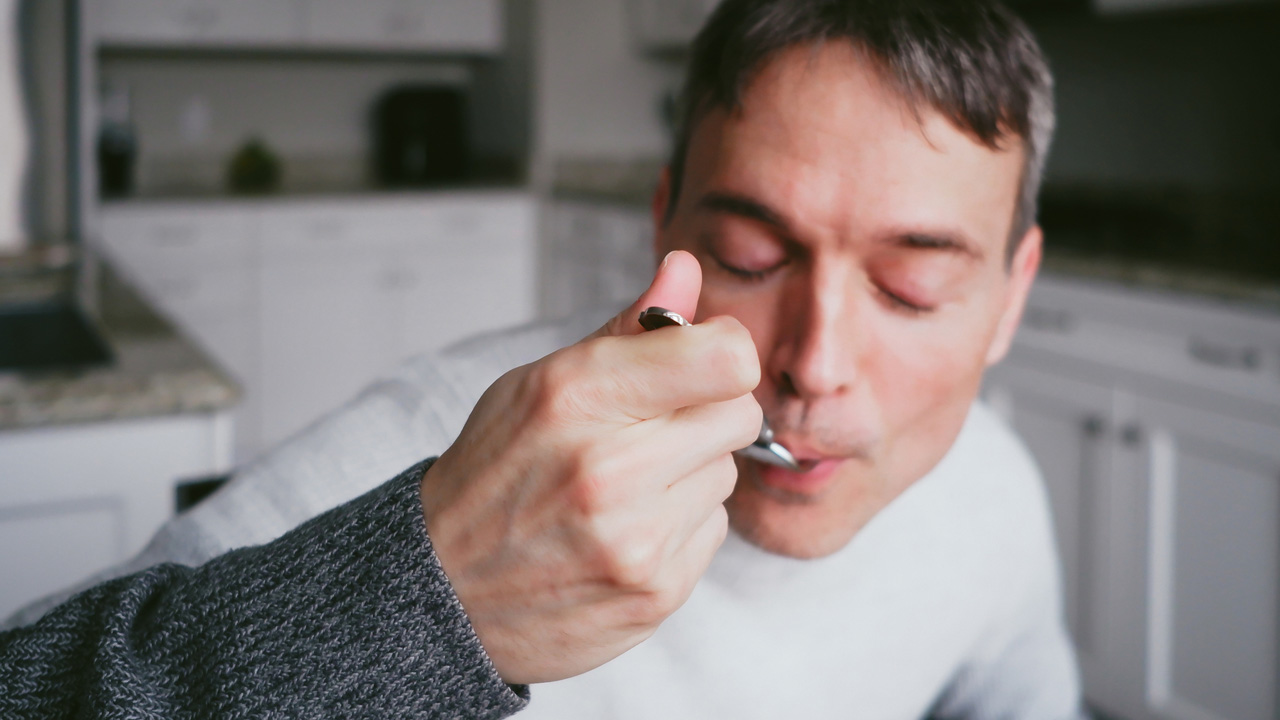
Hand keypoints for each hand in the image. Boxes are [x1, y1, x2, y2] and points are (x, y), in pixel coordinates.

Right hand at [420, 251, 761, 683]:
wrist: (446, 589)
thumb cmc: (494, 473)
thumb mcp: (539, 382)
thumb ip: (626, 329)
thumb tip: (687, 270)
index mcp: (576, 397)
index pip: (724, 357)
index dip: (722, 349)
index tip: (700, 358)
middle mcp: (608, 470)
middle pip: (739, 413)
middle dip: (708, 410)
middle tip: (654, 426)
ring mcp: (635, 539)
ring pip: (726, 473)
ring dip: (692, 471)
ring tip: (628, 484)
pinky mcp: (655, 592)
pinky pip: (714, 528)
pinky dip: (681, 522)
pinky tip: (630, 526)